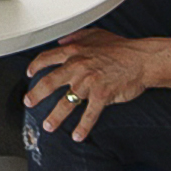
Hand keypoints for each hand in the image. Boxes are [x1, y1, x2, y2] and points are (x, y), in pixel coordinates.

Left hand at [24, 29, 160, 140]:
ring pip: (66, 102)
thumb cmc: (122, 47)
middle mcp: (78, 66)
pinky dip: (83, 127)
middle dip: (36, 94)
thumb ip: (76, 37)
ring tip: (48, 126)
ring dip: (55, 116)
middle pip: (49, 82)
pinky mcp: (102, 95)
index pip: (47, 59)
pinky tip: (77, 136)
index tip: (29, 74)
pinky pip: (89, 114)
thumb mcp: (95, 34)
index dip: (35, 67)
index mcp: (74, 51)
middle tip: (28, 103)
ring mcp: (89, 82)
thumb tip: (61, 41)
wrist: (142, 59)